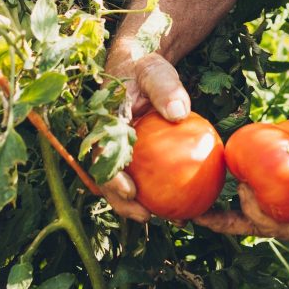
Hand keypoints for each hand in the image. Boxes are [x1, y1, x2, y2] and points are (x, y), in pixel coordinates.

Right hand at [98, 49, 192, 221]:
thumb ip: (166, 89)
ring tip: (171, 218)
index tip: (130, 191)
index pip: (102, 156)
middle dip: (123, 204)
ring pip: (124, 185)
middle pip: (108, 180)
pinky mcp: (133, 158)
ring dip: (141, 205)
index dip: (111, 178)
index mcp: (103, 125)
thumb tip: (179, 113)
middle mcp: (105, 143)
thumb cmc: (147, 71)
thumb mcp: (156, 72)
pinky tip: (185, 204)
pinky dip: (160, 192)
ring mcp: (117, 153)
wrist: (141, 72)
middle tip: (147, 216)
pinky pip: (145, 177)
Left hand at [193, 144, 288, 243]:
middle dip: (221, 218)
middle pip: (248, 226)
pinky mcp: (286, 202)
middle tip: (197, 202)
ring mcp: (287, 216)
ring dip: (221, 211)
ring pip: (247, 217)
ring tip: (191, 204)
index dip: (251, 208)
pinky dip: (238, 194)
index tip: (243, 185)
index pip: (268, 225)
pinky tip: (221, 181)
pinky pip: (257, 201)